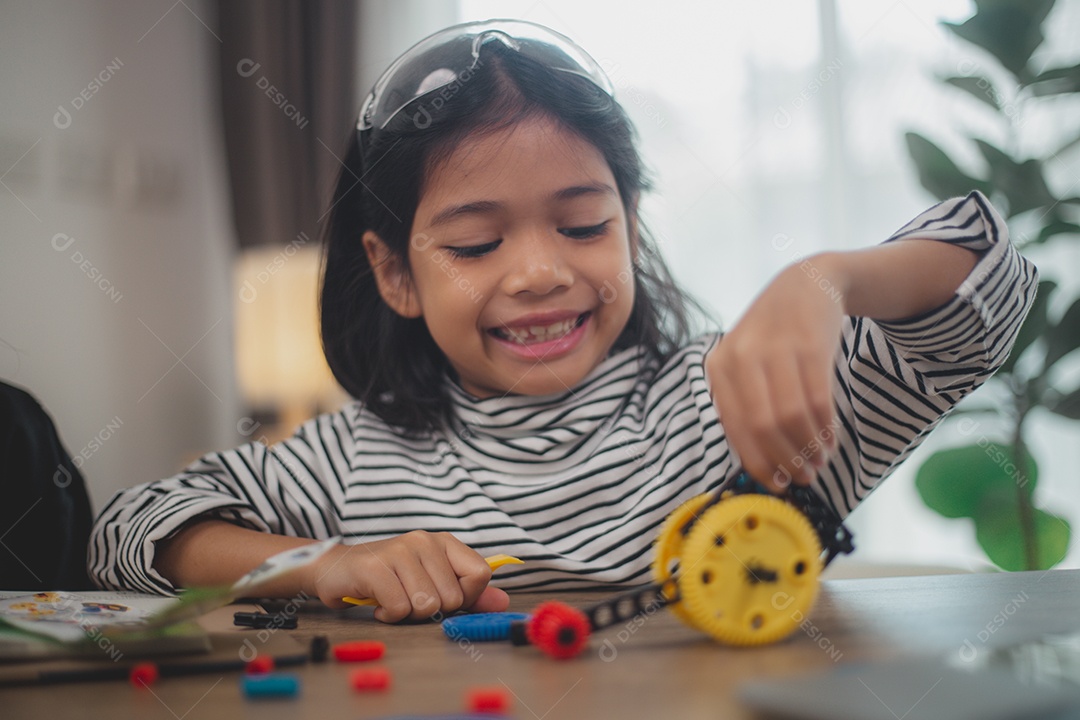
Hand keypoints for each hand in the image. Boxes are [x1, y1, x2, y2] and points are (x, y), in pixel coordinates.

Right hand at [305, 530, 509, 621]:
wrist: (336, 569)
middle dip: (431, 610)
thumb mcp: (431, 582)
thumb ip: (469, 594)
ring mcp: (400, 551)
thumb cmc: (388, 578)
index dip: (465, 597)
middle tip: (408, 598)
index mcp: (443, 542)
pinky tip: (378, 603)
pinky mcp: (375, 567)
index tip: (441, 596)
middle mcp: (424, 540)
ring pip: (427, 605)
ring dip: (408, 613)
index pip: (480, 574)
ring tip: (392, 598)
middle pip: (453, 598)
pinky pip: (399, 609)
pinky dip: (388, 616)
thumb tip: (503, 602)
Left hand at [706, 254, 846, 492]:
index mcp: (718, 367)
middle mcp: (741, 356)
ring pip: (792, 417)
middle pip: (764, 427)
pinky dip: (825, 428)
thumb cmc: (773, 338)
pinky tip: (830, 439)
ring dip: (810, 448)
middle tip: (804, 478)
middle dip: (787, 460)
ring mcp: (775, 348)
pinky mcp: (809, 344)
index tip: (776, 484)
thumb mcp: (745, 362)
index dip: (757, 463)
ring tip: (820, 460)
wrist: (805, 284)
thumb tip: (762, 465)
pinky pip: (818, 400)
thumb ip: (746, 404)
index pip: (734, 428)